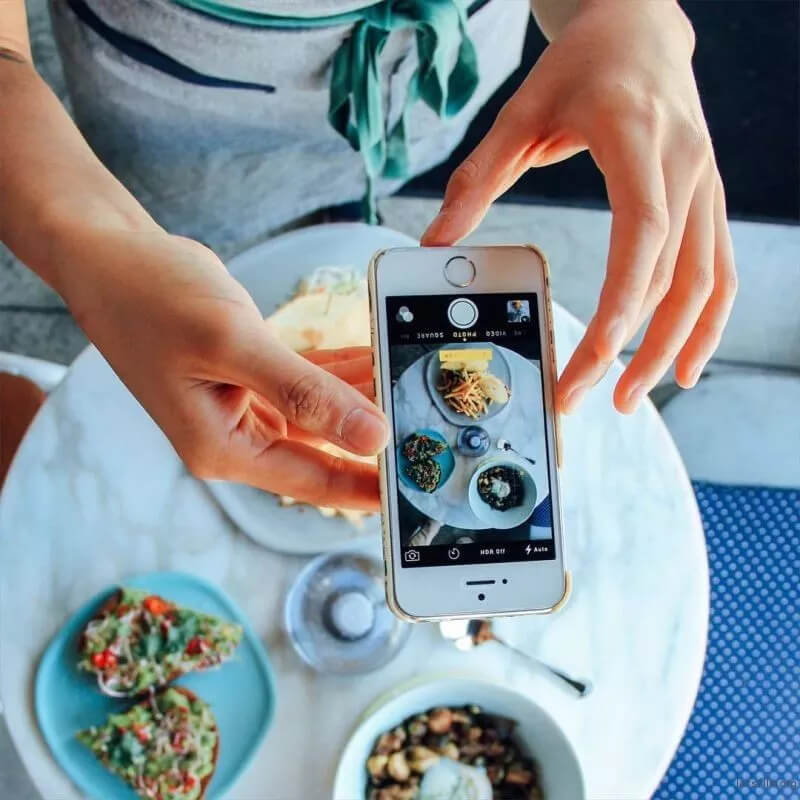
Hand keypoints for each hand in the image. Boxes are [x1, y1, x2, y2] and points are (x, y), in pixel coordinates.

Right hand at [64, 230, 386, 509]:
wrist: (112, 256)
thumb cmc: (153, 298)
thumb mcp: (233, 345)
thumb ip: (305, 394)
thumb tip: (371, 437)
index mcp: (223, 447)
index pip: (312, 481)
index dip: (368, 488)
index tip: (415, 492)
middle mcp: (234, 435)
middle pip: (321, 450)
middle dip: (374, 438)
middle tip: (430, 431)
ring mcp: (242, 404)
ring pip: (318, 412)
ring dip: (361, 397)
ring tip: (412, 386)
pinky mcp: (250, 374)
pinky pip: (306, 380)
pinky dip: (339, 370)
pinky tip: (375, 357)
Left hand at [421, 0, 736, 412]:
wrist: (641, 26)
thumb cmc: (584, 65)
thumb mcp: (519, 112)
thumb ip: (477, 179)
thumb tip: (435, 240)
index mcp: (637, 141)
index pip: (642, 235)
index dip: (623, 303)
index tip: (593, 357)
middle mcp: (684, 167)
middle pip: (675, 276)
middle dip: (637, 348)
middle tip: (595, 398)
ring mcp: (705, 185)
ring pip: (705, 283)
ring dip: (675, 347)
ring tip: (634, 395)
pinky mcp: (707, 200)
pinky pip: (719, 271)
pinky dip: (708, 323)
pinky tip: (688, 363)